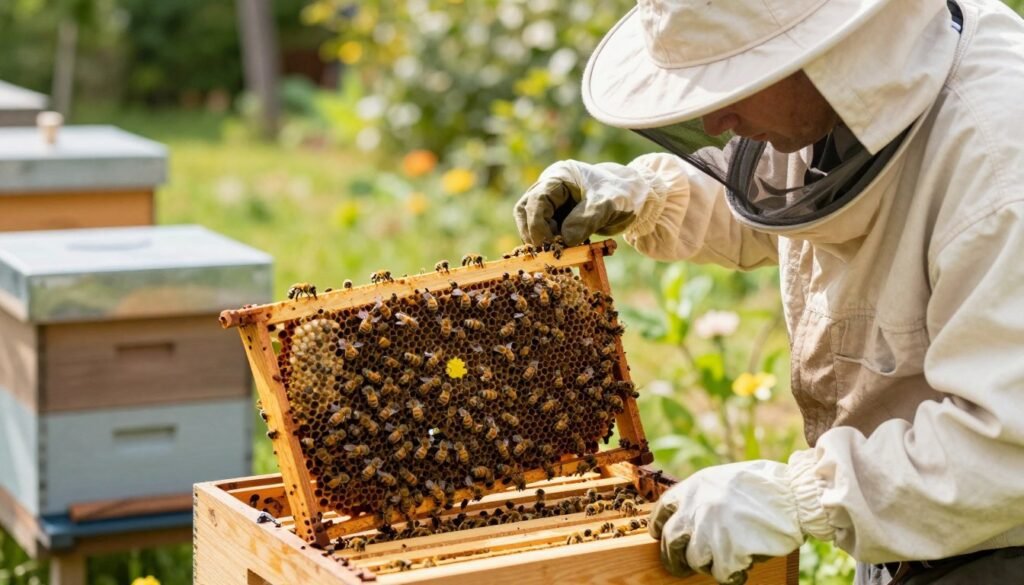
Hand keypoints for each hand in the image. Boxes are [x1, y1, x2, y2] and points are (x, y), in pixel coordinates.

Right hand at [514, 160, 653, 245]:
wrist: (634, 197)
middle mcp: (551, 187)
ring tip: (560, 252)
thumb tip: (564, 239)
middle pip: (526, 210)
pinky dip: (552, 243)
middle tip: (550, 251)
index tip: (549, 244)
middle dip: (534, 232)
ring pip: (532, 222)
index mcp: (560, 176)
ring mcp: (553, 202)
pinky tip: (566, 252)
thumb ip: (586, 219)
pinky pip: (546, 231)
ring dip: (541, 240)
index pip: (537, 200)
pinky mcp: (558, 217)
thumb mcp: (607, 205)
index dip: (537, 224)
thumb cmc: (621, 194)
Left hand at [650, 460, 805, 584]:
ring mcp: (710, 530)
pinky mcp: (728, 551)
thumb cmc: (766, 486)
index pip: (662, 510)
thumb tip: (689, 519)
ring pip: (694, 560)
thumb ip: (703, 497)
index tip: (660, 536)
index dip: (659, 526)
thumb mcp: (724, 480)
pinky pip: (720, 574)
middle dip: (674, 558)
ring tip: (725, 561)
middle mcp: (696, 508)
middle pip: (671, 541)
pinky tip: (742, 569)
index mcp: (694, 487)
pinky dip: (731, 576)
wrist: (794, 494)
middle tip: (681, 568)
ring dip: (708, 565)